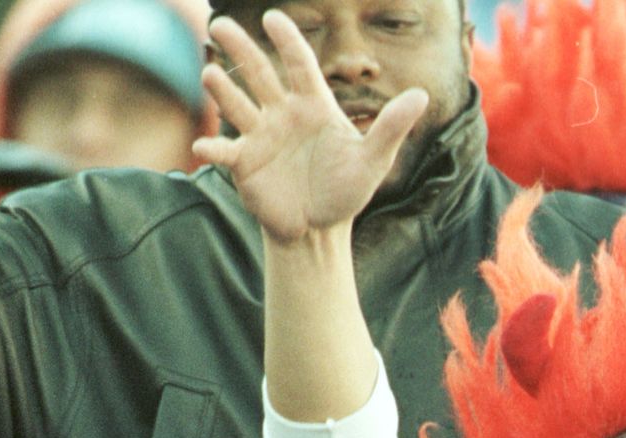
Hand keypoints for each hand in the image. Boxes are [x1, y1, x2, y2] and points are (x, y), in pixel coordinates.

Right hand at [192, 11, 427, 243]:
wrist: (320, 229)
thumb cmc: (346, 190)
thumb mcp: (373, 159)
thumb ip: (392, 127)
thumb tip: (421, 95)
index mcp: (314, 106)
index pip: (300, 64)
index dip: (287, 40)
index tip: (273, 17)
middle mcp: (283, 114)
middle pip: (259, 73)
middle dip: (240, 49)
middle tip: (220, 25)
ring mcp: (260, 136)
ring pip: (237, 104)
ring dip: (222, 90)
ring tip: (209, 75)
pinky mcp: (244, 162)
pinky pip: (225, 150)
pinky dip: (212, 147)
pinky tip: (204, 147)